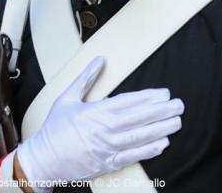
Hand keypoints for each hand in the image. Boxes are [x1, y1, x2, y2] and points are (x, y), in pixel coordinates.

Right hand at [16, 57, 183, 190]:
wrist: (42, 160)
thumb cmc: (54, 129)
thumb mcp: (67, 98)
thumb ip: (86, 78)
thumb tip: (99, 59)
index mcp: (95, 112)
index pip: (128, 102)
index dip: (149, 97)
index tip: (165, 93)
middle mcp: (104, 130)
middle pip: (139, 119)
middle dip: (162, 111)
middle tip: (180, 105)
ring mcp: (107, 148)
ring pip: (140, 137)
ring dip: (161, 129)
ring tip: (177, 121)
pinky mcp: (108, 163)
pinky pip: (133, 157)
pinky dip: (149, 150)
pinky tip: (163, 143)